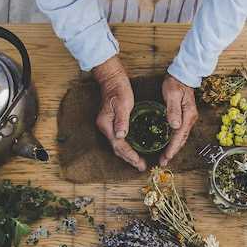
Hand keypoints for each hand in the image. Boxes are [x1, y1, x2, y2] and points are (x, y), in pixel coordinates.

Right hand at [93, 56, 146, 171]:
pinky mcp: (111, 123)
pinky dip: (127, 147)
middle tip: (141, 167)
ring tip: (139, 162)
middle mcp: (105, 127)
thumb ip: (121, 120)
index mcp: (107, 124)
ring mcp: (107, 126)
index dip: (130, 155)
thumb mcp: (122, 103)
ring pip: (118, 145)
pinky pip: (119, 140)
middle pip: (117, 148)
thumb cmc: (118, 89)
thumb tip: (121, 135)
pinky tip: (134, 149)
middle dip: (129, 159)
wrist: (112, 79)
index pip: (119, 145)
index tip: (139, 163)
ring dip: (128, 155)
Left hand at [160, 75, 198, 165]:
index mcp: (188, 115)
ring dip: (173, 148)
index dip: (172, 148)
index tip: (166, 157)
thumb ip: (173, 110)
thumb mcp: (172, 94)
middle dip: (173, 152)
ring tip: (165, 157)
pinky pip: (179, 132)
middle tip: (163, 162)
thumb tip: (175, 126)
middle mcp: (190, 118)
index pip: (179, 135)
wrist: (183, 74)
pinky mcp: (185, 116)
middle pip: (181, 139)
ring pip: (181, 137)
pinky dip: (174, 141)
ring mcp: (188, 118)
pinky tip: (168, 145)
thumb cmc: (176, 83)